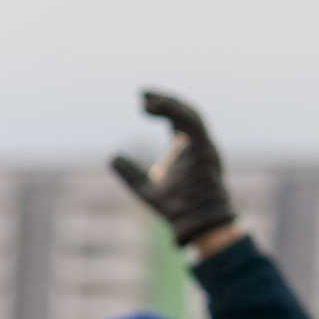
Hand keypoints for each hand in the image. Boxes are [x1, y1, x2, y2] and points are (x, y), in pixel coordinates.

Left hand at [111, 90, 236, 246]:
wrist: (193, 224)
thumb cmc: (175, 208)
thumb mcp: (145, 188)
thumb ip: (129, 172)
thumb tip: (112, 157)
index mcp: (187, 148)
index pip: (177, 119)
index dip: (162, 106)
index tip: (142, 101)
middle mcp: (199, 144)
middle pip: (186, 112)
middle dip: (166, 100)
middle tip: (142, 94)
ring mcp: (205, 147)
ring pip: (192, 115)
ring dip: (170, 104)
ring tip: (148, 101)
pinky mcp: (206, 151)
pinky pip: (193, 125)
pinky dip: (176, 113)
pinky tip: (157, 107)